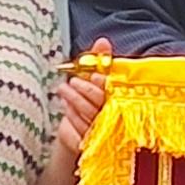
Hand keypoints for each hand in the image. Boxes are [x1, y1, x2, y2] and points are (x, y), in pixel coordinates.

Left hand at [57, 44, 111, 160]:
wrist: (81, 133)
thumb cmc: (91, 102)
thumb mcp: (96, 78)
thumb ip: (100, 59)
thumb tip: (102, 41)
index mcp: (121, 100)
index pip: (114, 91)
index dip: (104, 83)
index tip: (95, 75)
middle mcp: (115, 117)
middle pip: (101, 103)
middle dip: (85, 90)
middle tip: (73, 81)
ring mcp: (103, 132)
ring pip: (89, 115)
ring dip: (74, 100)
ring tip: (63, 89)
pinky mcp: (91, 144)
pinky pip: (81, 130)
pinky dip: (72, 116)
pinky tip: (66, 106)